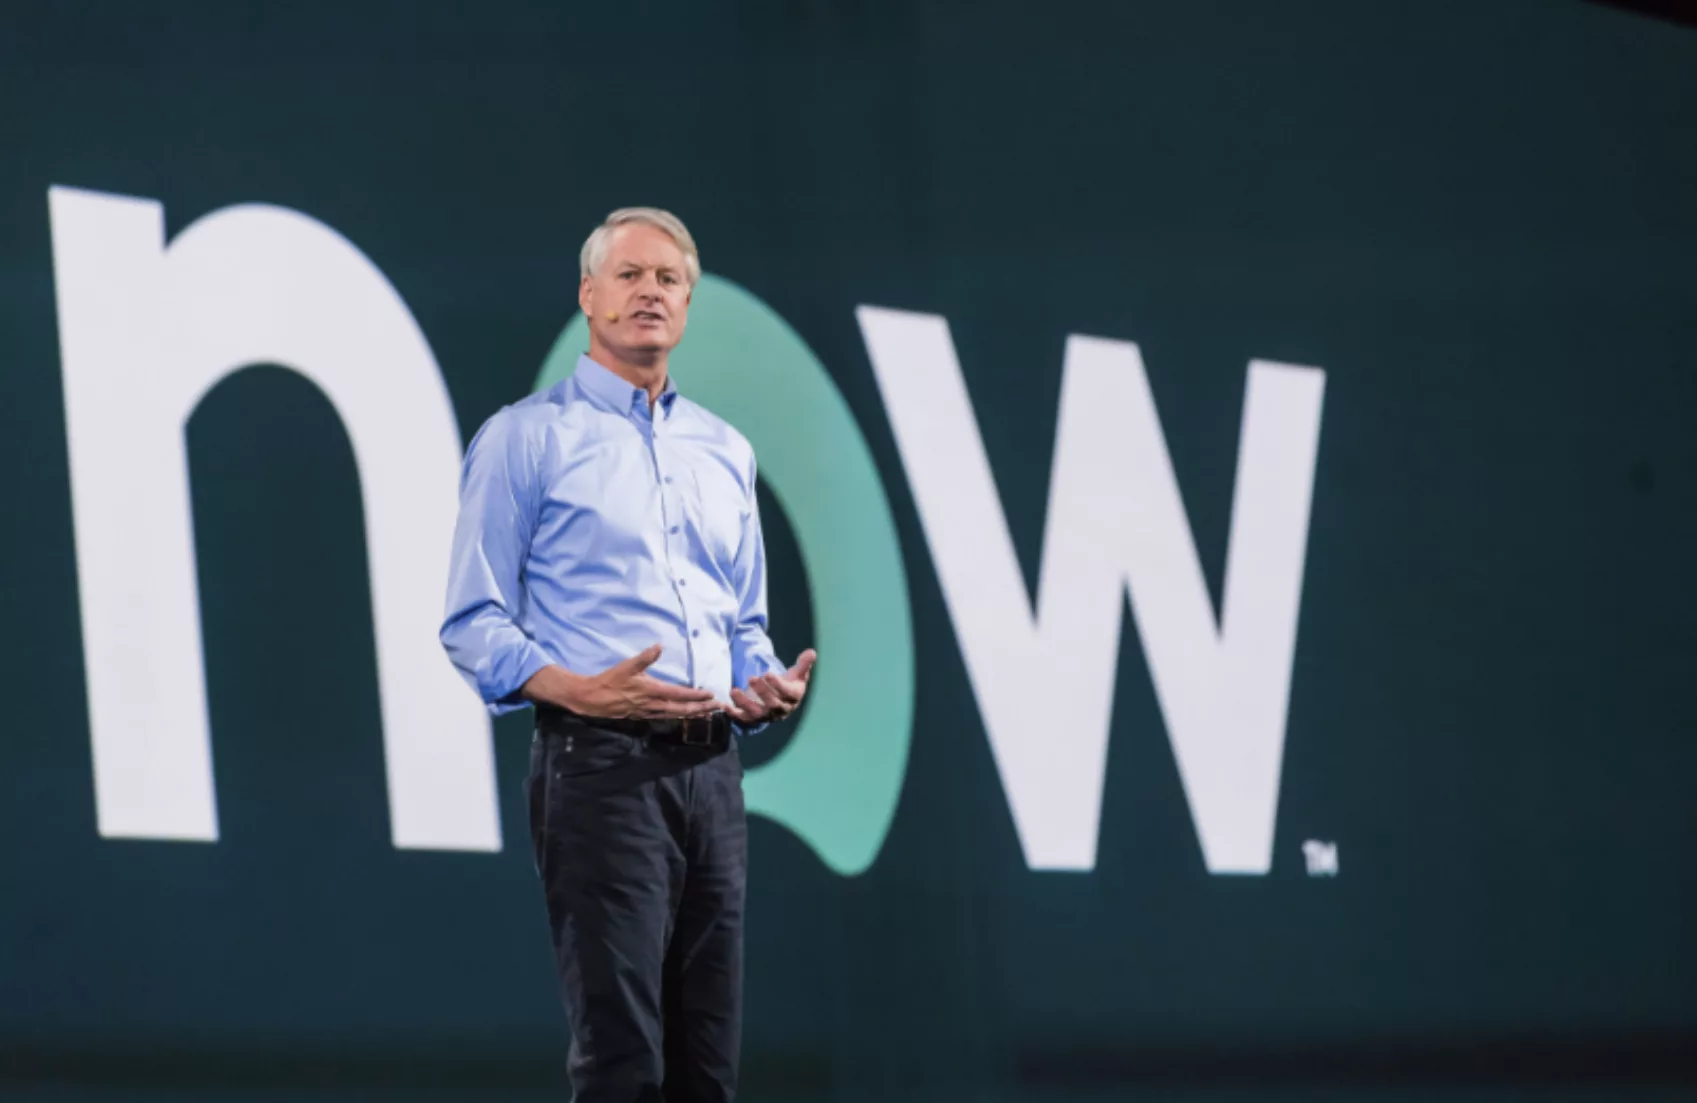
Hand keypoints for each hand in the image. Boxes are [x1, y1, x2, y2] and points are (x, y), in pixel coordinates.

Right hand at [529, 645, 718, 719]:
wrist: (592, 699)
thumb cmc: (610, 680)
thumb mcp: (626, 666)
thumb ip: (645, 657)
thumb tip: (660, 645)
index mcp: (652, 691)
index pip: (680, 694)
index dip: (697, 696)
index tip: (712, 695)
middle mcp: (654, 705)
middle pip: (683, 709)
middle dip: (702, 708)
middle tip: (718, 707)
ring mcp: (649, 712)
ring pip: (676, 715)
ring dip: (694, 714)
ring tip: (709, 713)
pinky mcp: (644, 716)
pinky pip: (667, 717)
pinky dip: (680, 716)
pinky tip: (687, 715)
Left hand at [725, 649, 816, 726]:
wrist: (781, 702)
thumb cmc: (790, 684)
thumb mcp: (798, 673)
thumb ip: (804, 663)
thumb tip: (812, 652)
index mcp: (793, 697)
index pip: (787, 693)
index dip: (778, 684)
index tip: (768, 673)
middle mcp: (780, 709)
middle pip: (772, 703)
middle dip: (761, 692)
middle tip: (751, 678)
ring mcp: (766, 715)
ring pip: (756, 712)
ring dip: (744, 703)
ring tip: (734, 691)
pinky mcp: (753, 719)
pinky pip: (743, 719)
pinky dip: (734, 714)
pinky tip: (725, 706)